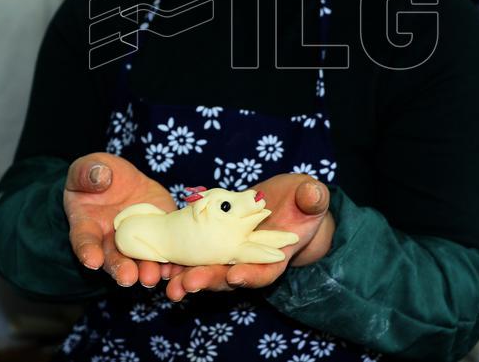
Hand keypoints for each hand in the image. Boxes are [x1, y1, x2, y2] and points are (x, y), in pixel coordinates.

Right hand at [64, 152, 176, 287]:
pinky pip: (164, 249)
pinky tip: (177, 268)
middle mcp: (109, 240)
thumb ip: (88, 172)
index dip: (87, 250)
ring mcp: (136, 239)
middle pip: (113, 258)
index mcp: (87, 224)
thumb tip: (99, 177)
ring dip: (146, 270)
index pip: (84, 239)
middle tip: (128, 277)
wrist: (120, 180)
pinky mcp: (159, 232)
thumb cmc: (97, 174)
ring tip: (152, 277)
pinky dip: (171, 261)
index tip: (92, 260)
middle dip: (120, 268)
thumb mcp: (89, 167)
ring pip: (139, 260)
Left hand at [163, 174, 335, 301]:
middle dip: (209, 280)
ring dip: (190, 277)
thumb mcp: (312, 198)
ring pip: (210, 268)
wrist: (289, 204)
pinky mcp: (216, 240)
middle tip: (188, 284)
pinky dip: (182, 259)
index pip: (266, 270)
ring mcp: (232, 251)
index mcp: (278, 253)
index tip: (235, 274)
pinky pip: (198, 252)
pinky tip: (164, 262)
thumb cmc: (304, 201)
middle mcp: (252, 258)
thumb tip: (313, 194)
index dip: (251, 274)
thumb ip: (313, 198)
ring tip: (171, 284)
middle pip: (230, 276)